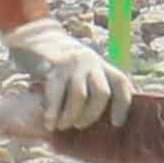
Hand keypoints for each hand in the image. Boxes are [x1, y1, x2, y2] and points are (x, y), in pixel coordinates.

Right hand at [2, 17, 135, 137]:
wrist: (40, 36)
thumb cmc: (65, 66)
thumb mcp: (85, 71)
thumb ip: (94, 88)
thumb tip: (104, 121)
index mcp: (103, 65)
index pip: (121, 83)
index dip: (123, 105)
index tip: (117, 123)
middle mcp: (91, 62)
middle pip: (102, 92)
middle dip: (92, 114)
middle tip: (80, 126)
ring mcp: (73, 64)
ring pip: (80, 95)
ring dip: (72, 116)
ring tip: (63, 126)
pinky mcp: (54, 66)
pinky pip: (56, 93)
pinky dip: (54, 111)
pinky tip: (50, 122)